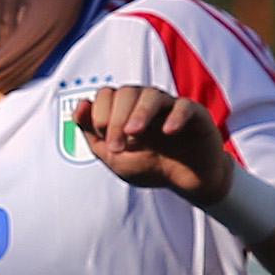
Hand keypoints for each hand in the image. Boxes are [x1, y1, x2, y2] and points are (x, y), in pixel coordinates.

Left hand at [75, 84, 230, 199]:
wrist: (185, 181)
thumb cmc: (148, 166)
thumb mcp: (114, 157)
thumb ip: (92, 134)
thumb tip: (79, 105)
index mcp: (125, 108)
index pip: (107, 95)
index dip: (101, 115)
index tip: (109, 145)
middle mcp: (146, 102)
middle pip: (126, 92)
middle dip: (116, 119)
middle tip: (117, 147)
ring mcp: (170, 106)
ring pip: (152, 95)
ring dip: (140, 113)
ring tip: (134, 134)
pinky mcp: (195, 115)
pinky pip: (184, 107)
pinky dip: (175, 116)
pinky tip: (168, 132)